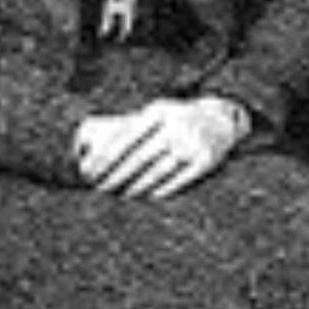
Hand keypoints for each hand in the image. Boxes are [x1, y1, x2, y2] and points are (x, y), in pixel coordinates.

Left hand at [72, 96, 245, 199]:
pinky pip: (178, 180)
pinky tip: (146, 197)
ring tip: (120, 195)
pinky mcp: (206, 160)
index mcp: (159, 111)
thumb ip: (130, 125)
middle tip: (99, 189)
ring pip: (157, 171)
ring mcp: (193, 143)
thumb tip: (85, 144)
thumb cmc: (177, 119)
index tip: (87, 172)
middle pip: (138, 157)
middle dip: (115, 176)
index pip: (123, 137)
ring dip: (135, 187)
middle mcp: (177, 125)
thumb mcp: (157, 112)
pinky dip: (160, 190)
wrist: (223, 119)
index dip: (103, 158)